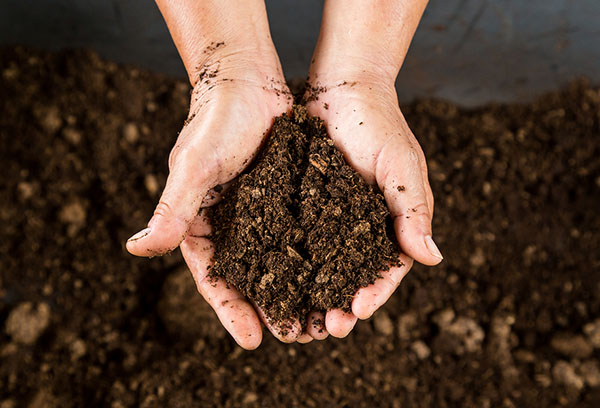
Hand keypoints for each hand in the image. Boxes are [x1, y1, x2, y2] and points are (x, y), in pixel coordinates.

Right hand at [126, 49, 297, 348]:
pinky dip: (313, 256)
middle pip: (249, 278)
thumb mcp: (194, 167)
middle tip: (295, 337)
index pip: (214, 278)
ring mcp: (260, 213)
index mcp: (201, 223)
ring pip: (278, 261)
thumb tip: (136, 250)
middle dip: (269, 309)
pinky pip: (299, 233)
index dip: (231, 310)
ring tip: (318, 318)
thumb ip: (172, 210)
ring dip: (295, 290)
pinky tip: (333, 275)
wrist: (246, 79)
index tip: (253, 342)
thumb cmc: (215, 120)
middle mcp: (230, 224)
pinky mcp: (285, 198)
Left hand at [302, 76, 442, 339]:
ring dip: (313, 295)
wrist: (341, 89)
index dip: (374, 293)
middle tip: (326, 328)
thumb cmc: (378, 124)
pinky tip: (275, 283)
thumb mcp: (401, 166)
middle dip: (341, 304)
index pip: (387, 269)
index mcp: (390, 222)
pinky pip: (296, 240)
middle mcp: (360, 227)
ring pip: (322, 267)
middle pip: (352, 277)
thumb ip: (413, 210)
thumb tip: (432, 258)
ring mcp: (330, 219)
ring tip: (300, 319)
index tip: (357, 312)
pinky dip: (290, 265)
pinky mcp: (303, 206)